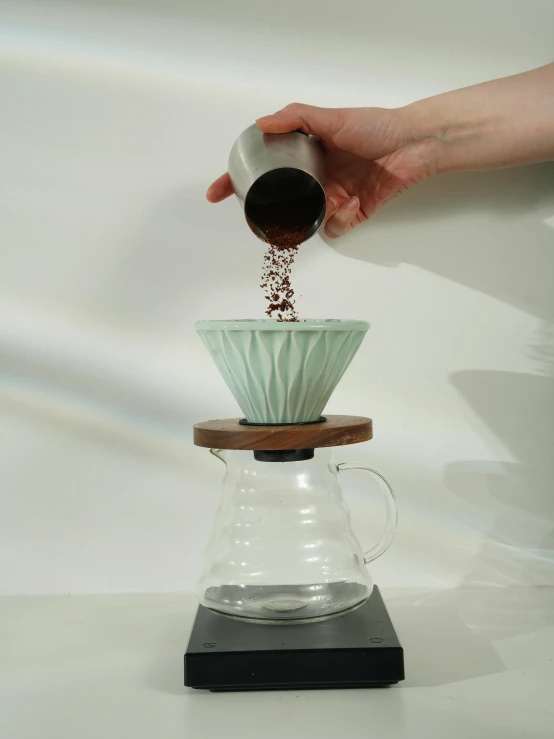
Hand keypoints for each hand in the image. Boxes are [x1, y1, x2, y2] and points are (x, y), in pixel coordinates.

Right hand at [206, 103, 439, 238]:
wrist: (413, 143)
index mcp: (306, 154)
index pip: (264, 168)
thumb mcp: (330, 117)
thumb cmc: (374, 125)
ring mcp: (334, 196)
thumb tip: (260, 125)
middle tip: (259, 217)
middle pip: (282, 200)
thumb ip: (295, 118)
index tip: (217, 192)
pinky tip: (347, 209)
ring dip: (303, 222)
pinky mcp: (355, 212)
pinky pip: (337, 228)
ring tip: (309, 216)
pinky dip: (339, 224)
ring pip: (306, 219)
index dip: (238, 180)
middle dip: (269, 212)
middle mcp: (316, 177)